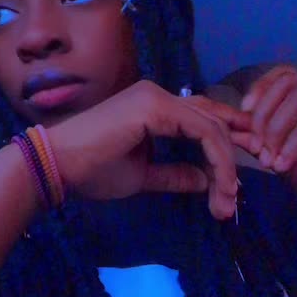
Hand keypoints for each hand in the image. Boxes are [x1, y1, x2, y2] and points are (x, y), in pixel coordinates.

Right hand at [47, 80, 251, 217]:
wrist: (57, 165)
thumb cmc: (90, 171)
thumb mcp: (142, 176)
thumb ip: (174, 175)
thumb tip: (203, 180)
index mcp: (154, 107)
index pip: (202, 119)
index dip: (227, 143)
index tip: (238, 177)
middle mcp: (159, 95)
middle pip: (213, 121)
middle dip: (235, 155)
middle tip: (238, 195)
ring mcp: (158, 98)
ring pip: (212, 127)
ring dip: (226, 166)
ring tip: (227, 201)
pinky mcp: (157, 108)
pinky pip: (202, 132)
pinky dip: (217, 159)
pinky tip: (220, 185)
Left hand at [238, 66, 296, 236]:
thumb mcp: (286, 165)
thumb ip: (262, 146)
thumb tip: (231, 131)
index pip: (285, 75)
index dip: (259, 89)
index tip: (242, 118)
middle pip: (289, 81)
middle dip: (263, 112)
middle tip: (256, 147)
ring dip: (277, 127)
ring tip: (269, 158)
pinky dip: (294, 144)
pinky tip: (283, 166)